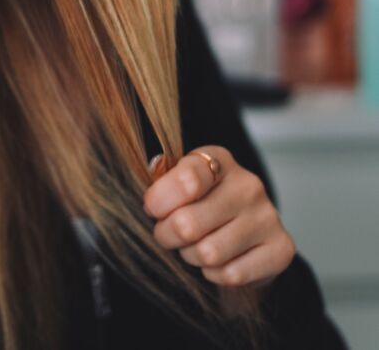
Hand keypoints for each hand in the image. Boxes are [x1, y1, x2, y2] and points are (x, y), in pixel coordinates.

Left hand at [143, 147, 295, 288]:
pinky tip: (219, 261)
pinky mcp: (282, 249)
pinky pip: (231, 274)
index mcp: (219, 160)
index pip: (186, 179)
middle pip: (189, 224)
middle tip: (170, 234)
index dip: (160, 201)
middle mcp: (248, 184)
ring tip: (195, 246)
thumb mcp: (180, 184)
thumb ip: (163, 184)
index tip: (154, 209)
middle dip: (168, 235)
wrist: (244, 236)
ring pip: (208, 253)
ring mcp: (267, 216)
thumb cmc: (202, 205)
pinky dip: (215, 275)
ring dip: (192, 256)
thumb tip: (154, 201)